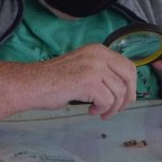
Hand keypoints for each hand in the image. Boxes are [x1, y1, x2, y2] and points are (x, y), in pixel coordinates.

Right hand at [0, 44, 136, 126]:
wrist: (31, 84)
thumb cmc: (52, 80)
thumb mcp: (82, 68)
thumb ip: (100, 72)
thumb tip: (121, 89)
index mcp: (98, 50)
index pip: (128, 66)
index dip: (130, 85)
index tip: (123, 99)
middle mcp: (98, 55)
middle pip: (129, 77)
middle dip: (126, 97)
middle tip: (116, 109)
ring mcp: (94, 67)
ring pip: (119, 92)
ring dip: (111, 108)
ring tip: (98, 112)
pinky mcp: (89, 82)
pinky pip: (107, 101)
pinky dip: (102, 110)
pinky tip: (90, 111)